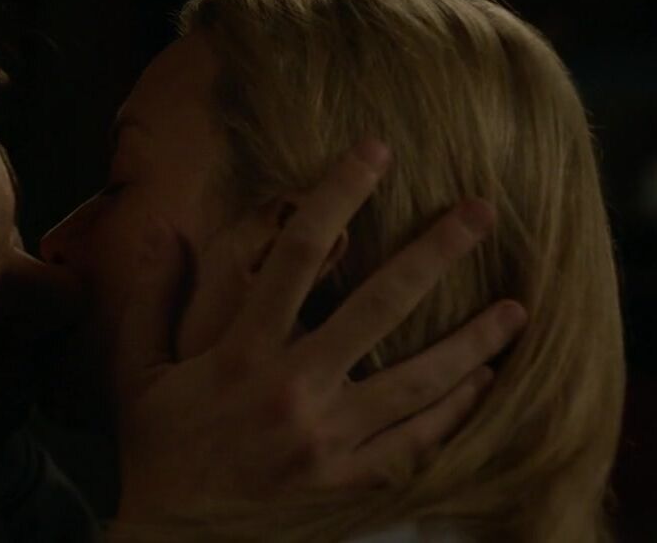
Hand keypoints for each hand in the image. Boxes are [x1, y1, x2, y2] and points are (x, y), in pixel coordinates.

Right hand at [111, 140, 526, 521]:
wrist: (173, 536)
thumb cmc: (158, 447)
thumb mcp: (138, 370)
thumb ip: (150, 298)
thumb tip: (162, 230)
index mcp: (242, 353)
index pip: (300, 257)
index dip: (338, 196)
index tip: (372, 153)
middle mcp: (294, 389)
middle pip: (380, 308)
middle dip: (434, 253)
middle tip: (481, 214)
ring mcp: (328, 439)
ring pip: (417, 381)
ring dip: (472, 341)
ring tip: (518, 308)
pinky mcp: (346, 480)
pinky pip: (414, 443)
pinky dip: (454, 411)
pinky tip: (484, 382)